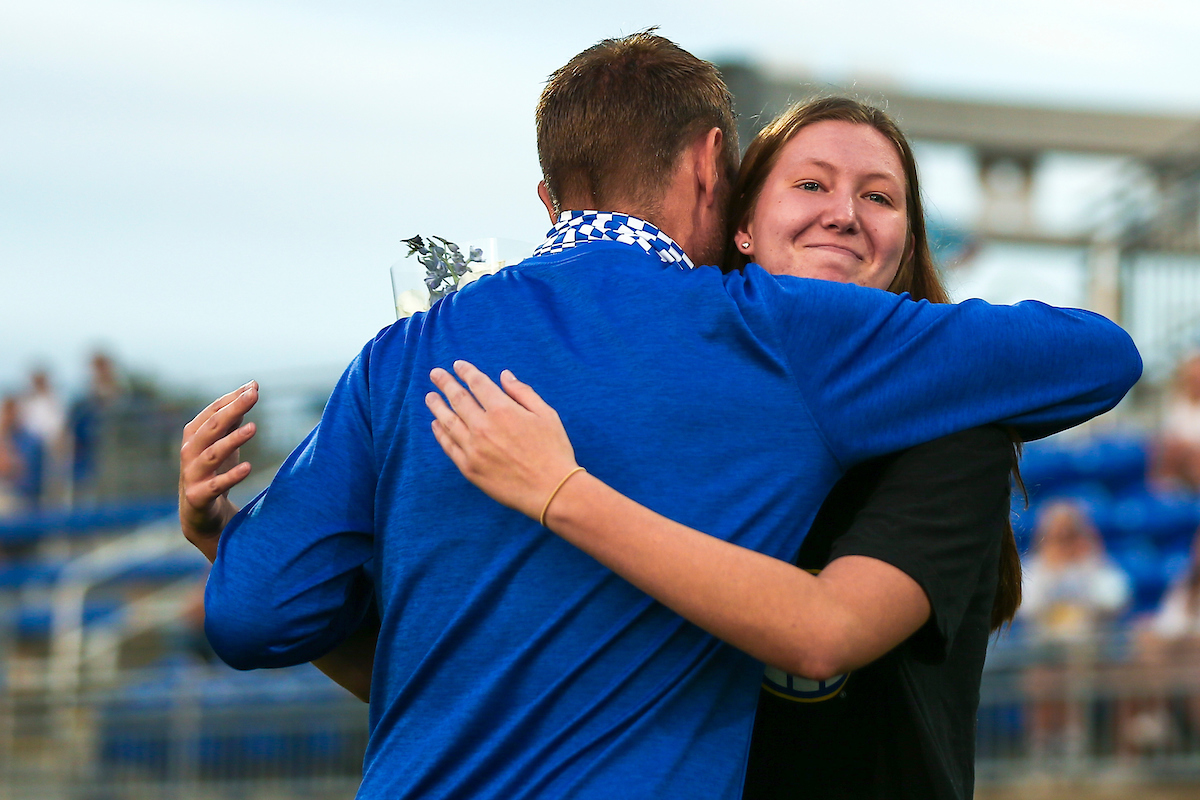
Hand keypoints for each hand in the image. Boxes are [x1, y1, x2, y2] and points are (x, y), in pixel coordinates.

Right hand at [179, 381, 258, 560]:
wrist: (199, 513)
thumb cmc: (213, 470)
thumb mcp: (223, 441)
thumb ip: (233, 418)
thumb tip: (250, 388)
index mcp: (194, 435)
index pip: (212, 411)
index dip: (232, 399)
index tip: (253, 387)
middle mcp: (189, 451)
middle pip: (211, 427)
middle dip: (232, 409)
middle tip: (253, 396)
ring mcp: (192, 474)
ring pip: (212, 454)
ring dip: (232, 440)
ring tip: (254, 428)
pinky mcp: (198, 496)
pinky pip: (215, 485)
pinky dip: (230, 476)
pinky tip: (247, 467)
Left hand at [426, 361, 578, 520]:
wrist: (551, 490)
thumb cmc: (553, 450)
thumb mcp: (546, 414)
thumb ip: (523, 392)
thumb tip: (504, 375)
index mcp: (503, 410)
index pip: (478, 384)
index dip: (466, 372)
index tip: (457, 365)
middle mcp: (483, 427)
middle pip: (458, 399)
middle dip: (445, 383)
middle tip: (435, 374)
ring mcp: (473, 449)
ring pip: (448, 421)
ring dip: (437, 406)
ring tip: (430, 396)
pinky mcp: (469, 468)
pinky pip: (449, 446)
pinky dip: (440, 433)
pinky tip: (436, 425)